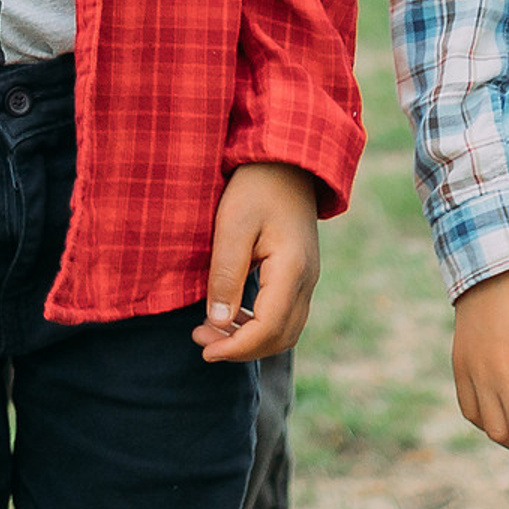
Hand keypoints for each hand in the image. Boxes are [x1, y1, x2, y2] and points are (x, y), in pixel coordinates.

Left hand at [192, 161, 321, 361]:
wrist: (287, 159)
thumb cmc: (255, 186)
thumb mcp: (233, 225)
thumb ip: (226, 274)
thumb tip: (218, 323)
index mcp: (292, 271)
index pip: (268, 329)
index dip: (235, 347)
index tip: (204, 349)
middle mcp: (307, 281)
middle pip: (280, 337)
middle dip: (240, 348)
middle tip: (200, 340)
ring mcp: (307, 278)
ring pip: (285, 329)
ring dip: (250, 338)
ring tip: (209, 330)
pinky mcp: (300, 272)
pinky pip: (284, 312)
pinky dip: (259, 323)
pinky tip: (230, 314)